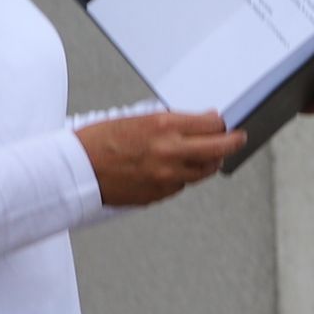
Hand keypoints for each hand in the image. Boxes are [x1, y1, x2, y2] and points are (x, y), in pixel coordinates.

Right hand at [79, 109, 243, 206]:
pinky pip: (182, 184)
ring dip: (209, 161)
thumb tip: (194, 123)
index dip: (221, 123)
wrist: (74, 170)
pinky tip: (176, 168)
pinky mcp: (159, 194)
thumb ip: (168, 122)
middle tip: (239, 138)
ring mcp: (167, 176)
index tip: (224, 123)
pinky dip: (184, 175)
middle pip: (219, 149)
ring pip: (204, 171)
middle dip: (233, 142)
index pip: (211, 124)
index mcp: (163, 126)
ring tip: (210, 155)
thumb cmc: (97, 142)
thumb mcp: (135, 119)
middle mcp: (170, 152)